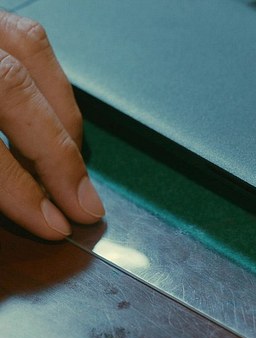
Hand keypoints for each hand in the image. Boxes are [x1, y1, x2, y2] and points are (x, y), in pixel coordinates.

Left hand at [0, 11, 102, 239]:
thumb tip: (25, 203)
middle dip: (58, 154)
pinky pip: (26, 36)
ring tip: (74, 164)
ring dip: (62, 114)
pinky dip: (49, 78)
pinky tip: (53, 114)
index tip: (51, 222)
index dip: (20, 188)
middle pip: (11, 87)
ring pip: (29, 50)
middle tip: (84, 203)